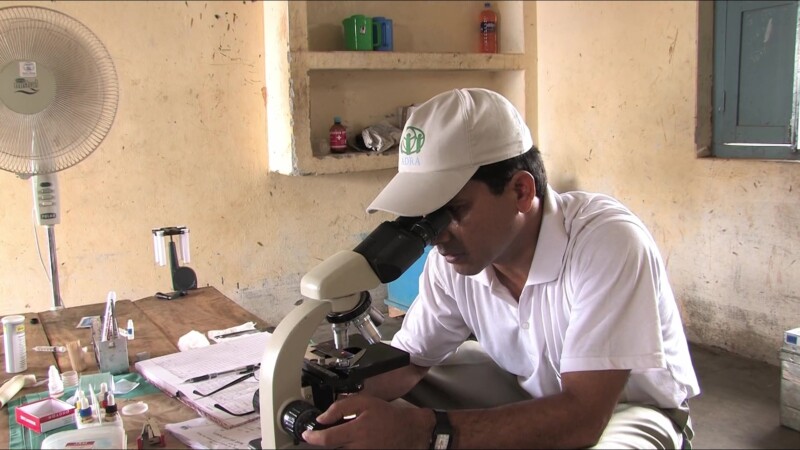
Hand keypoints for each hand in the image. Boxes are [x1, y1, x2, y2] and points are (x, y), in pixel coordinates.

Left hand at [302, 395, 433, 448]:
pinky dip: (345, 447)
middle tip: (323, 433)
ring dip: (335, 444)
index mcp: (356, 431)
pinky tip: (347, 442)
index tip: (306, 434)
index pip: (326, 439)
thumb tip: (322, 417)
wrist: (408, 431)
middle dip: (323, 441)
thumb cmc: (387, 416)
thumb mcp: (364, 402)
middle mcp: (357, 448)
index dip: (312, 437)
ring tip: (338, 436)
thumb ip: (341, 407)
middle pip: (330, 448)